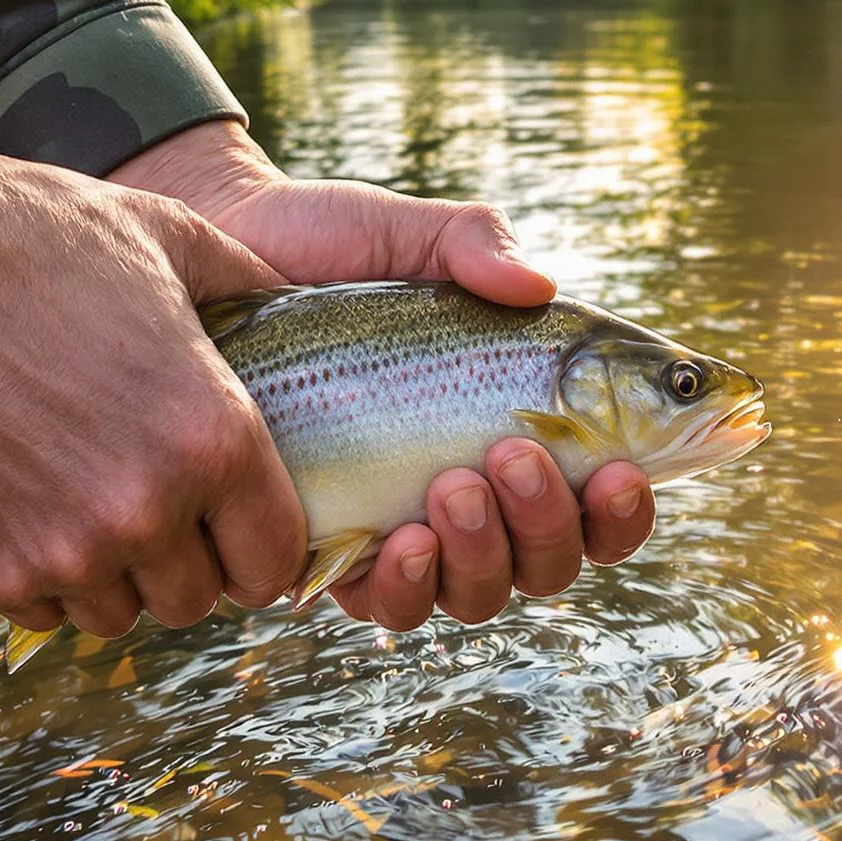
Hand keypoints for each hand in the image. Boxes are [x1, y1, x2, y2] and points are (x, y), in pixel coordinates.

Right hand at [0, 150, 308, 638]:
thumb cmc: (22, 234)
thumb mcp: (164, 235)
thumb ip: (249, 285)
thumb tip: (301, 300)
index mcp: (210, 438)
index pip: (276, 560)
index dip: (262, 540)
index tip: (236, 516)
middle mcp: (143, 512)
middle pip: (198, 599)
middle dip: (187, 556)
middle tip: (156, 496)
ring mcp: (55, 553)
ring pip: (119, 614)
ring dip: (113, 571)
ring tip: (85, 490)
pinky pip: (39, 610)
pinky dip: (39, 571)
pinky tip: (21, 494)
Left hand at [109, 121, 654, 627]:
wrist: (215, 256)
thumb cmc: (329, 247)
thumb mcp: (413, 235)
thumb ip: (479, 248)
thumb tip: (537, 286)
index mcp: (521, 422)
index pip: (602, 497)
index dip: (625, 508)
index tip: (621, 471)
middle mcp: (474, 490)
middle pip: (552, 562)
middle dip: (549, 524)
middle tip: (513, 453)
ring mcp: (406, 526)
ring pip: (478, 594)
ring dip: (483, 554)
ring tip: (451, 486)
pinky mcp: (332, 548)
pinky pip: (386, 604)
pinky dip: (406, 583)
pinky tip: (396, 537)